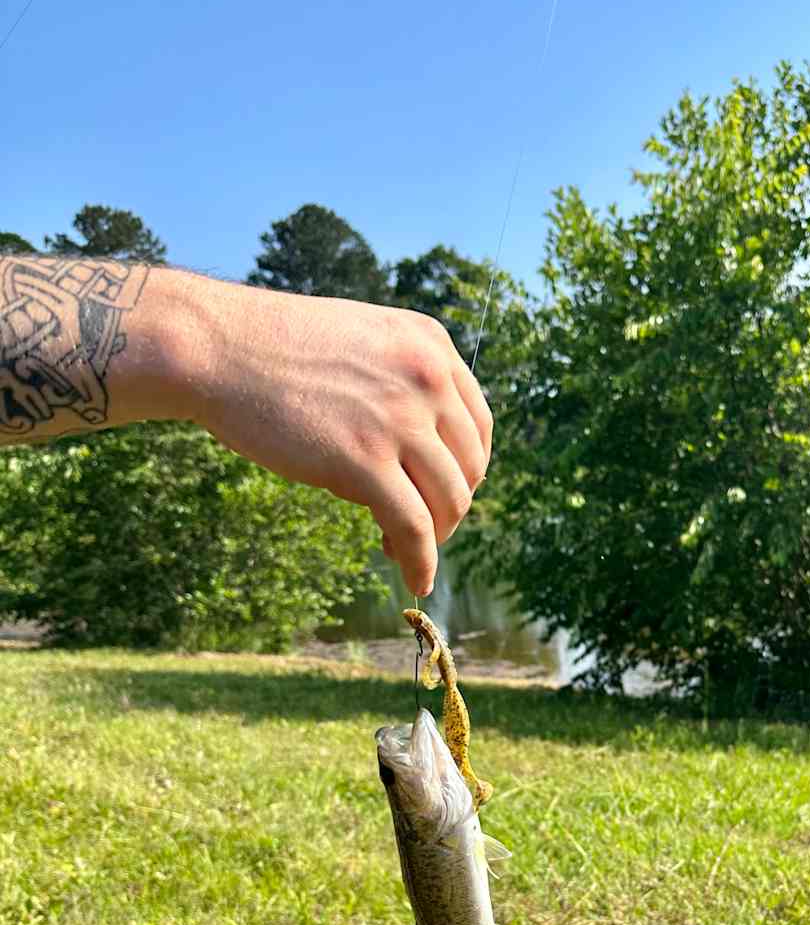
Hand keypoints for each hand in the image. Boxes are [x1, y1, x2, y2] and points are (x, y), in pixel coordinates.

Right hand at [155, 273, 491, 595]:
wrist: (217, 347)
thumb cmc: (275, 350)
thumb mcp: (362, 345)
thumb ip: (401, 384)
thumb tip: (423, 455)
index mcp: (431, 345)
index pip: (478, 426)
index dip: (464, 471)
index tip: (441, 494)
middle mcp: (428, 377)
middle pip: (469, 468)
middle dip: (449, 507)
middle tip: (418, 527)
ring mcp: (400, 418)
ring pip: (449, 502)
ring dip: (434, 538)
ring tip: (401, 549)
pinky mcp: (365, 460)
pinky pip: (415, 528)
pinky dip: (420, 562)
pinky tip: (415, 579)